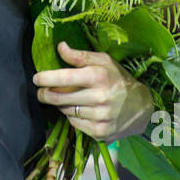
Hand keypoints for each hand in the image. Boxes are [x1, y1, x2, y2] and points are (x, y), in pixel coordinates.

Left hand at [33, 42, 153, 142]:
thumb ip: (80, 55)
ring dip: (60, 105)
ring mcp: (100, 116)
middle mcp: (99, 97)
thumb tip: (60, 47)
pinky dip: (71, 117)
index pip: (63, 77)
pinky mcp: (100, 132)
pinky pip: (74, 124)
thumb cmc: (118, 79)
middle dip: (45, 94)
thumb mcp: (104, 61)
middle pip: (59, 98)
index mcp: (98, 76)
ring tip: (65, 99)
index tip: (37, 79)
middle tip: (42, 92)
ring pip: (65, 111)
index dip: (45, 78)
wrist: (142, 107)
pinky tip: (77, 110)